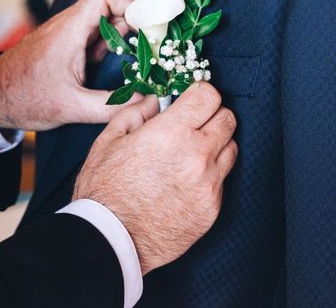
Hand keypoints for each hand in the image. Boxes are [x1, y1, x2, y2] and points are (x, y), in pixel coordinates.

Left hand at [0, 0, 134, 130]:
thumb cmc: (26, 98)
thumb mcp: (72, 108)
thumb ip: (111, 106)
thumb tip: (145, 101)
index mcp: (70, 30)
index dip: (131, 3)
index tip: (146, 27)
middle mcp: (70, 24)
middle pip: (110, 3)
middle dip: (133, 22)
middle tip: (144, 47)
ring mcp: (70, 31)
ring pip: (106, 18)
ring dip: (123, 35)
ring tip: (131, 60)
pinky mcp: (69, 41)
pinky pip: (97, 32)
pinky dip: (111, 44)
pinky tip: (111, 65)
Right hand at [73, 82, 237, 274]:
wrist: (110, 241)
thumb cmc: (104, 191)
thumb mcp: (108, 141)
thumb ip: (135, 113)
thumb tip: (154, 100)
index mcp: (171, 133)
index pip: (209, 96)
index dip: (202, 93)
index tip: (194, 99)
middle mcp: (197, 155)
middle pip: (227, 119)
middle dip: (213, 116)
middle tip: (195, 124)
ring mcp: (208, 183)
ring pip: (231, 148)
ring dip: (216, 145)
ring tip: (192, 154)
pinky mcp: (212, 208)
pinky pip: (223, 179)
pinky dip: (211, 175)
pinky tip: (188, 181)